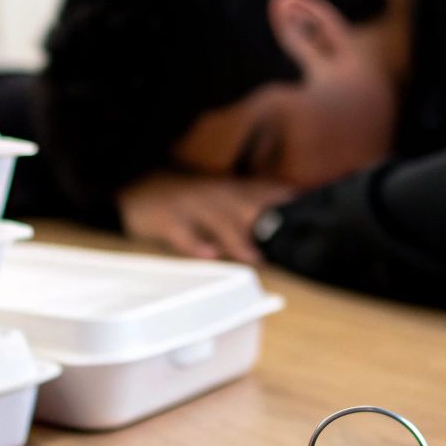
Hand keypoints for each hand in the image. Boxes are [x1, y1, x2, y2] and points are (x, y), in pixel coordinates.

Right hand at [117, 172, 295, 263]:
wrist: (133, 189)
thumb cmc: (183, 198)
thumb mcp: (216, 196)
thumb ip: (246, 206)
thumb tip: (282, 218)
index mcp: (226, 189)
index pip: (262, 190)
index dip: (286, 198)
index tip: (311, 208)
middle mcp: (212, 194)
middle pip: (244, 204)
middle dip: (267, 218)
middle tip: (290, 237)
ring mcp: (189, 206)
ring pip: (215, 220)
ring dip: (236, 239)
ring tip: (255, 257)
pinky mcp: (166, 219)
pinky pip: (180, 233)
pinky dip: (193, 244)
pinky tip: (207, 255)